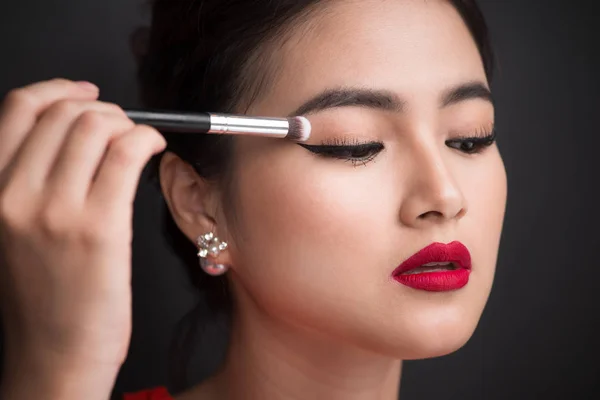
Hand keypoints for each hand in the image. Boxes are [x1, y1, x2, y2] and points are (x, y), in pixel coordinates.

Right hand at [0, 79, 165, 367]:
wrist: (55, 358)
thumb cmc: (44, 299)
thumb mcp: (14, 232)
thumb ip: (30, 182)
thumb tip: (73, 134)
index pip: (18, 109)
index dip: (60, 89)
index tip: (87, 92)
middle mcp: (13, 194)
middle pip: (65, 113)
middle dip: (104, 109)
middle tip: (123, 127)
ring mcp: (55, 210)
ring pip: (98, 127)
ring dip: (128, 124)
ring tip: (140, 143)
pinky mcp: (98, 228)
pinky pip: (127, 155)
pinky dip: (148, 140)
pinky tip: (155, 150)